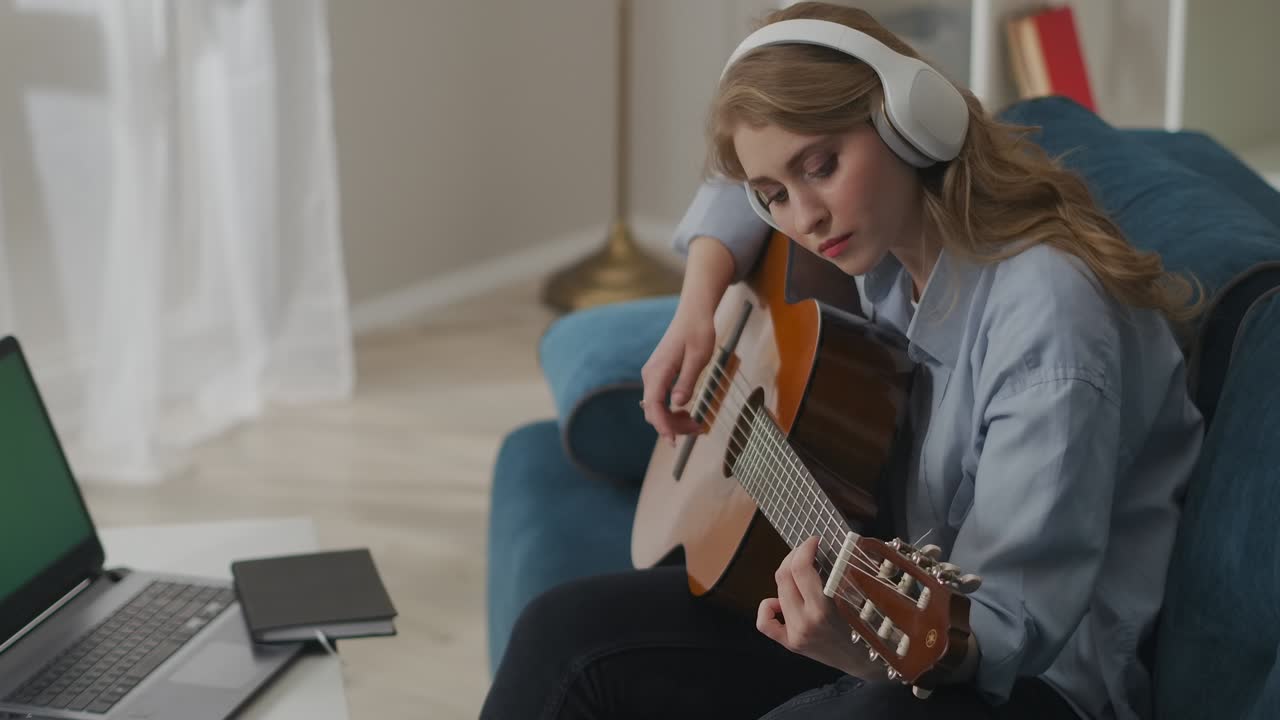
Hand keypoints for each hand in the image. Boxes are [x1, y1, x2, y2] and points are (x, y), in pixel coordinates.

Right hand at [639, 301, 715, 444]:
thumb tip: (678, 404)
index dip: (663, 426)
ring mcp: (653, 375)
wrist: (693, 314)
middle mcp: (651, 375)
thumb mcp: (698, 358)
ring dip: (674, 420)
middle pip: (654, 411)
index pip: (654, 406)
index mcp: (658, 371)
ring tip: (696, 423)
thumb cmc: (698, 333)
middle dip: (673, 426)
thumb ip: (687, 381)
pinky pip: (660, 400)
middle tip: (698, 429)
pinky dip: (672, 410)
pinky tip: (687, 412)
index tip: (673, 441)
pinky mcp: (659, 375)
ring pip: (657, 408)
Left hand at [756, 536, 886, 679]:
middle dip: (794, 556)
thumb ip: (843, 574)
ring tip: (803, 575)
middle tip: (807, 551)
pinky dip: (769, 607)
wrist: (868, 663)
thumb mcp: (860, 599)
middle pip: (784, 576)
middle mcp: (805, 622)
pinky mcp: (790, 643)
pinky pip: (765, 622)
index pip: (801, 568)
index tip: (814, 540)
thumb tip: (829, 547)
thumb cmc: (870, 628)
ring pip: (777, 591)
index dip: (805, 547)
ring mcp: (795, 634)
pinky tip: (781, 602)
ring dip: (787, 576)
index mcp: (823, 609)